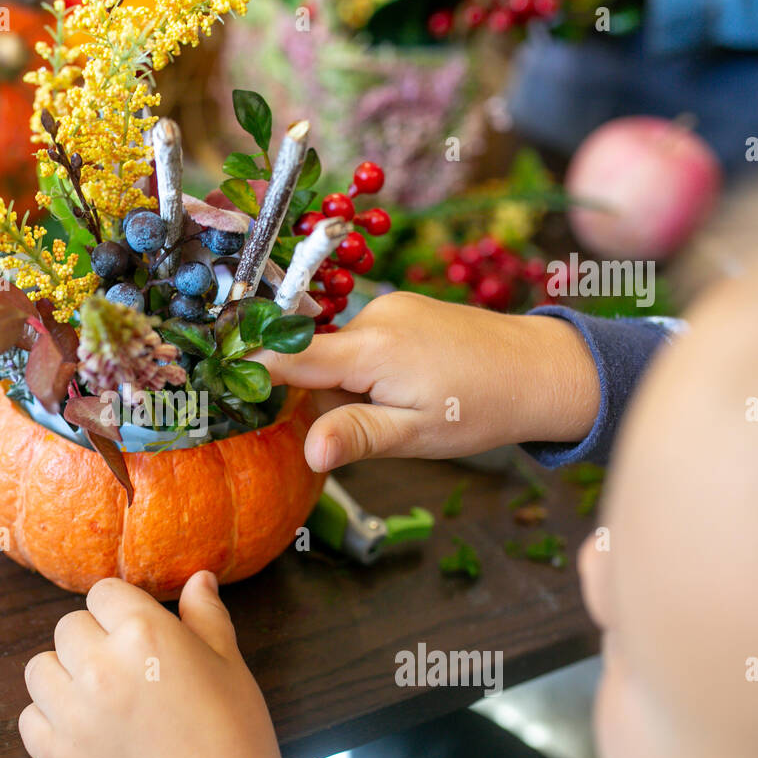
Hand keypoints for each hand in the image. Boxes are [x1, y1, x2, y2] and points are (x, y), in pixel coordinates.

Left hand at [18, 572, 294, 757]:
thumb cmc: (233, 736)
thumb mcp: (229, 664)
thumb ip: (205, 616)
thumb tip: (198, 579)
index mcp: (144, 632)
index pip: (103, 592)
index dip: (119, 610)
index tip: (132, 630)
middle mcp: (100, 665)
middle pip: (68, 626)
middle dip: (93, 640)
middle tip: (122, 668)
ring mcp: (73, 711)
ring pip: (40, 668)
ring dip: (64, 676)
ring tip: (97, 696)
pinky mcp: (57, 754)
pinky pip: (30, 718)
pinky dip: (50, 721)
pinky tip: (83, 729)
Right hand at [251, 291, 598, 470]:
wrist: (542, 369)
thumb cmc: (481, 409)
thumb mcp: (418, 435)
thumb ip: (359, 437)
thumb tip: (308, 451)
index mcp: (373, 349)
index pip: (289, 355)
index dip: (251, 369)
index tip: (215, 381)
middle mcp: (375, 315)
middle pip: (314, 357)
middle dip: (323, 393)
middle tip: (366, 425)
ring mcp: (390, 306)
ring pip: (340, 351)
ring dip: (351, 383)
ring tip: (402, 406)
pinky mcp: (403, 306)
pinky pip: (363, 339)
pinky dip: (368, 366)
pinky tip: (408, 385)